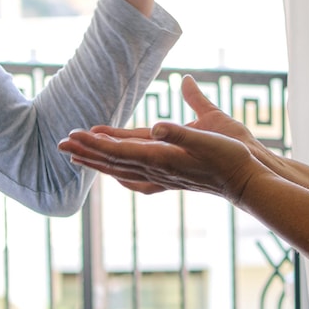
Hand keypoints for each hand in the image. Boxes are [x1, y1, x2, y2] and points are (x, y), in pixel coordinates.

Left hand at [59, 92, 264, 200]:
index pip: (118, 149)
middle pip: (112, 162)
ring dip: (97, 163)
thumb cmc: (231, 157)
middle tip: (60, 144)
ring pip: (121, 170)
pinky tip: (117, 175)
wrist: (248, 183)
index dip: (93, 142)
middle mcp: (157, 170)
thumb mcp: (208, 138)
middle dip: (86, 152)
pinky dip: (119, 174)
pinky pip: (135, 178)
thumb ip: (181, 131)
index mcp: (161, 157)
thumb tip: (158, 125)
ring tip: (77, 158)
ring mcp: (163, 177)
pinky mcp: (171, 179)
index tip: (71, 134)